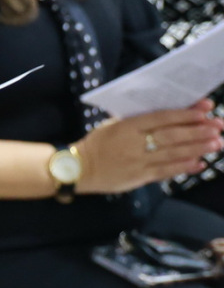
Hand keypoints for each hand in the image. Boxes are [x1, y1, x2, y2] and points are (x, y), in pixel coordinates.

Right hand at [73, 100, 223, 193]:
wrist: (78, 168)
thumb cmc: (97, 142)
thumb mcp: (113, 125)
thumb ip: (138, 121)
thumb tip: (171, 116)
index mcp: (127, 126)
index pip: (161, 117)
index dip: (185, 114)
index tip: (205, 109)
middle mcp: (134, 143)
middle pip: (171, 136)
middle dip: (197, 131)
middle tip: (218, 127)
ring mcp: (137, 161)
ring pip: (172, 154)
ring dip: (197, 148)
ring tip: (216, 144)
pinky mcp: (139, 177)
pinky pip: (165, 172)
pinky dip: (183, 168)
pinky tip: (199, 164)